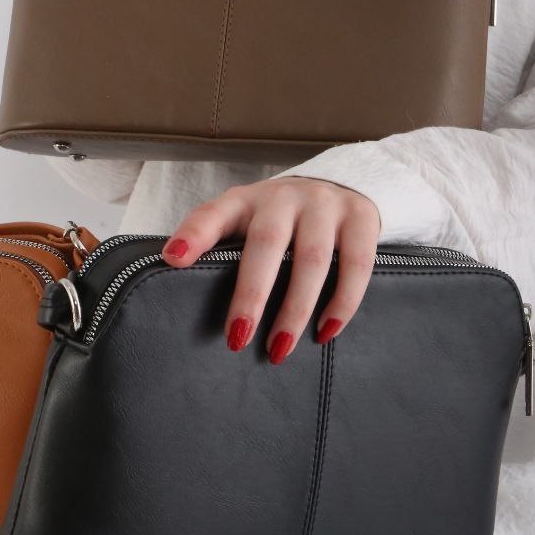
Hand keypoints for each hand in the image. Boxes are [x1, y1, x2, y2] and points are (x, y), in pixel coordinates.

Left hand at [161, 178, 381, 361]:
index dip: (193, 235)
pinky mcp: (361, 218)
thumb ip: (215, 247)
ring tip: (279, 348)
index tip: (173, 259)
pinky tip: (325, 332)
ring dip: (296, 309)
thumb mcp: (242, 224)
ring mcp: (325, 204)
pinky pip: (356, 265)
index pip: (212, 213)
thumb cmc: (278, 220)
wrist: (341, 186)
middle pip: (267, 244)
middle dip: (251, 295)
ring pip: (312, 259)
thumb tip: (177, 277)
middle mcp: (283, 197)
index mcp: (243, 201)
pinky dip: (343, 302)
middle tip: (237, 338)